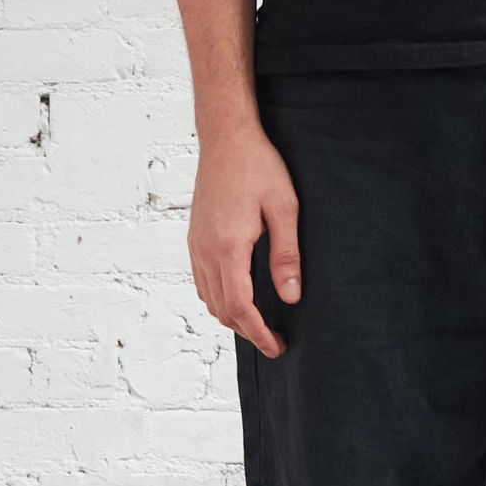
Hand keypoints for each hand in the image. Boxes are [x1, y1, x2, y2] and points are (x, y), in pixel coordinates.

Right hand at [187, 121, 300, 358]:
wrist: (226, 138)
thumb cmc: (258, 167)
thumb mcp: (284, 208)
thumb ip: (286, 254)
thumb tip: (290, 296)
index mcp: (228, 247)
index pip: (240, 307)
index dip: (259, 333)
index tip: (277, 347)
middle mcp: (206, 250)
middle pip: (221, 309)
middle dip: (248, 331)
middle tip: (274, 342)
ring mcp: (196, 245)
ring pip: (208, 298)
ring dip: (232, 317)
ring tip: (259, 325)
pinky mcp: (195, 237)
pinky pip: (202, 281)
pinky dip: (218, 299)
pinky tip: (237, 297)